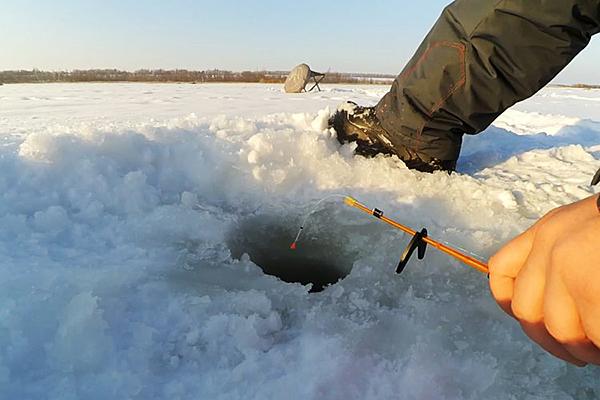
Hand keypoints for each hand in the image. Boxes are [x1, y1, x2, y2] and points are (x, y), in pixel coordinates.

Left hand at [488, 194, 599, 365]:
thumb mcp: (583, 228)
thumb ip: (560, 256)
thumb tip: (550, 305)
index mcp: (547, 230)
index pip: (500, 271)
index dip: (510, 303)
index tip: (534, 321)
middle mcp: (550, 246)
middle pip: (526, 311)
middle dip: (553, 341)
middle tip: (579, 351)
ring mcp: (569, 266)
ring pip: (560, 330)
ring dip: (583, 349)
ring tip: (599, 348)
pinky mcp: (591, 286)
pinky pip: (593, 333)